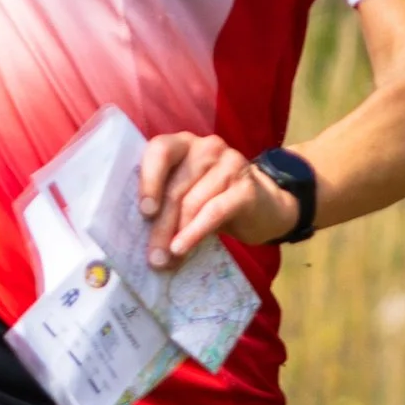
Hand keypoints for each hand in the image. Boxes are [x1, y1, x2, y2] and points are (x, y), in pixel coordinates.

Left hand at [138, 131, 300, 263]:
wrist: (267, 207)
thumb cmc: (215, 200)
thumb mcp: (188, 194)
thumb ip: (165, 202)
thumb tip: (137, 237)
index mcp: (184, 144)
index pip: (160, 150)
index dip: (148, 180)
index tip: (144, 212)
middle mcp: (207, 148)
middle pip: (176, 187)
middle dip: (160, 225)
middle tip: (152, 255)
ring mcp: (230, 164)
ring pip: (193, 202)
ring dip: (176, 235)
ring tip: (166, 260)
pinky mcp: (246, 188)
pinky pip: (214, 212)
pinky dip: (195, 233)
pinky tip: (183, 249)